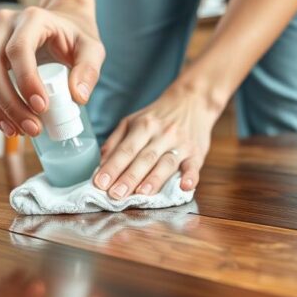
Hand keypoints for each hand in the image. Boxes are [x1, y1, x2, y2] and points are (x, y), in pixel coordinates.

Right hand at [0, 4, 104, 136]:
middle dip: (9, 103)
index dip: (26, 82)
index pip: (19, 51)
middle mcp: (4, 22)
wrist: (64, 20)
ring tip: (16, 130)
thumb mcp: (93, 49)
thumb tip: (77, 98)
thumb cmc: (77, 36)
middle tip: (32, 128)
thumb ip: (88, 71)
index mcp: (32, 18)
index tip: (42, 108)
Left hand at [95, 83, 220, 197]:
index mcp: (143, 126)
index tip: (99, 183)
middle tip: (115, 195)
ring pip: (166, 163)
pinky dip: (190, 176)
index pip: (126, 150)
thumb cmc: (157, 116)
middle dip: (129, 178)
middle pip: (144, 158)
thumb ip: (115, 142)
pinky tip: (184, 186)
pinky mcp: (197, 153)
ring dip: (154, 180)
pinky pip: (194, 166)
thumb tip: (101, 165)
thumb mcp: (132, 121)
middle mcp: (162, 134)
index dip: (112, 167)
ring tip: (141, 194)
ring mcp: (181, 144)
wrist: (191, 101)